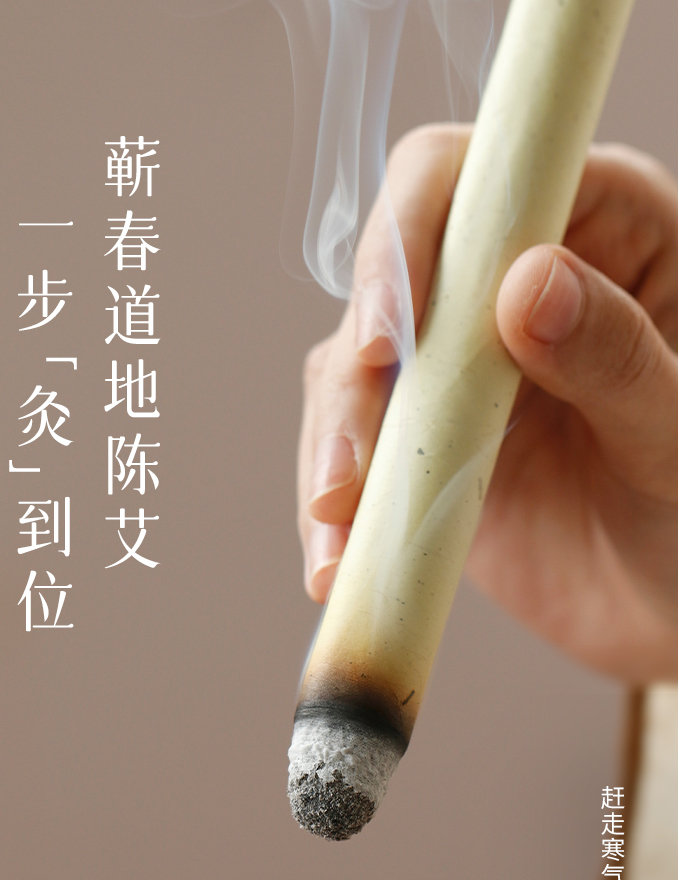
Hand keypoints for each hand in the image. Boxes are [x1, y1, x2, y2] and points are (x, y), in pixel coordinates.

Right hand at [299, 126, 677, 681]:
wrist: (666, 602)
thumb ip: (616, 357)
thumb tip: (527, 283)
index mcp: (603, 228)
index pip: (481, 180)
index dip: (414, 236)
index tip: (390, 334)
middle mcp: (513, 278)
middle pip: (392, 272)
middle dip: (359, 369)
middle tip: (354, 464)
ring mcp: (457, 361)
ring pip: (351, 367)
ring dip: (334, 444)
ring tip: (336, 526)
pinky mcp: (417, 438)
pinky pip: (349, 449)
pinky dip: (331, 506)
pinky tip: (332, 560)